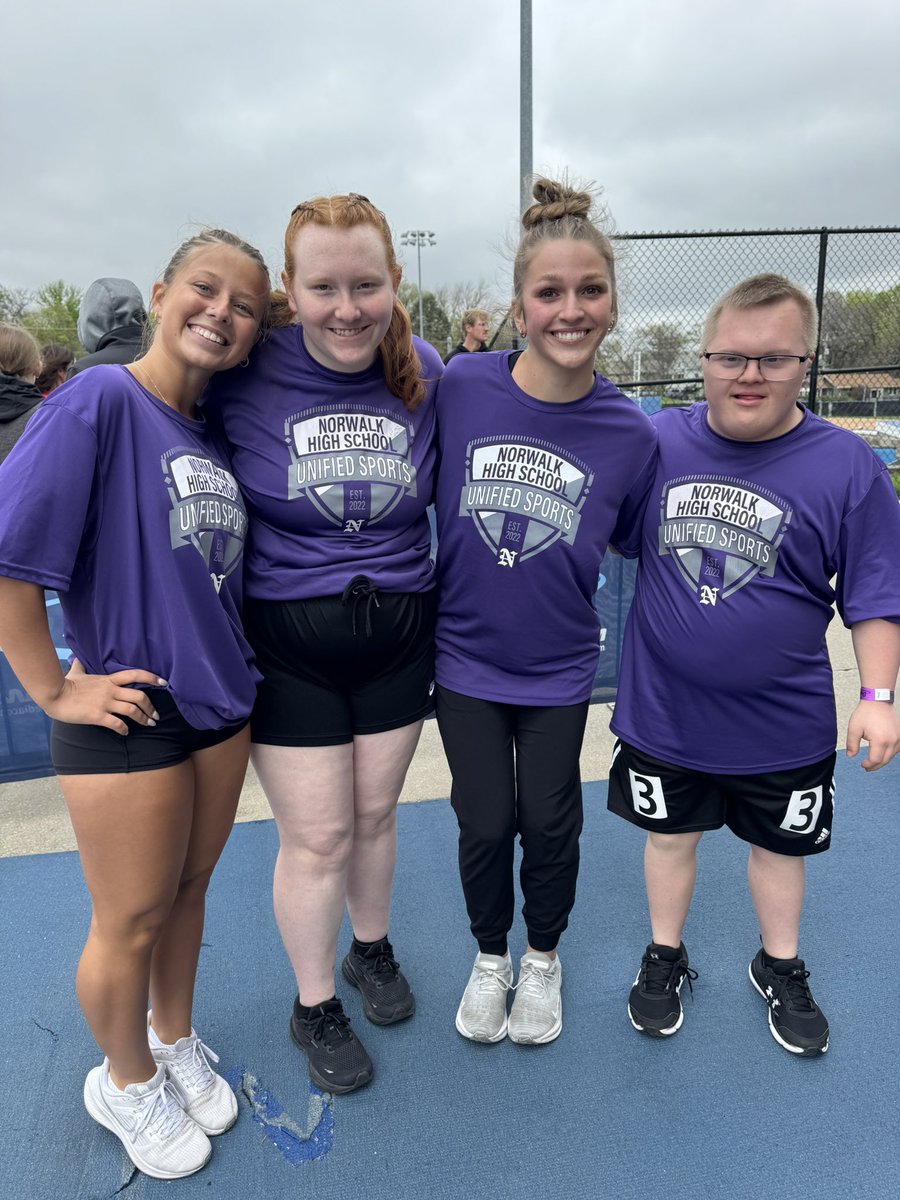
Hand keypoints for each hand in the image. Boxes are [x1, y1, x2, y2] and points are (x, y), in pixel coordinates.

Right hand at [43, 659, 166, 736]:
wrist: (54, 695)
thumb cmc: (65, 685)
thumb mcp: (76, 673)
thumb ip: (80, 666)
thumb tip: (77, 658)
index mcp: (108, 680)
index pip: (135, 675)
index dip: (151, 678)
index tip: (164, 683)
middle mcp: (110, 690)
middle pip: (139, 696)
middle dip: (151, 707)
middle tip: (155, 716)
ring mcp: (104, 703)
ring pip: (132, 711)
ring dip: (143, 719)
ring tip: (148, 725)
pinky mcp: (97, 716)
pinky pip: (117, 724)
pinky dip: (124, 729)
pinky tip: (125, 732)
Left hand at [845, 701, 899, 770]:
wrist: (878, 700)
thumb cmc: (865, 713)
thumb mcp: (854, 728)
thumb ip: (851, 744)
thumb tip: (850, 756)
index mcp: (880, 740)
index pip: (875, 760)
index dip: (868, 765)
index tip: (862, 765)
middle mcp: (892, 740)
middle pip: (885, 760)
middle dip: (875, 766)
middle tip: (867, 767)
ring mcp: (899, 738)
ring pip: (892, 756)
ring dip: (883, 760)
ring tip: (874, 762)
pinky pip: (897, 749)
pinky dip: (890, 753)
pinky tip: (883, 753)